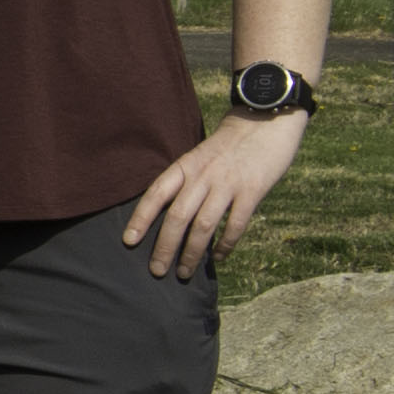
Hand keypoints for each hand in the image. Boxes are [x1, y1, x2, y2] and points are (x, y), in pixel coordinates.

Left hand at [124, 110, 303, 277]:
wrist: (265, 121)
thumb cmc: (229, 145)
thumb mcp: (199, 156)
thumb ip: (188, 181)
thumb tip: (172, 216)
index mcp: (185, 166)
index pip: (155, 194)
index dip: (140, 219)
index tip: (128, 241)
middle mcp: (202, 176)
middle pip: (177, 216)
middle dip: (164, 247)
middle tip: (156, 271)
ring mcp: (227, 184)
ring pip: (203, 225)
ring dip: (192, 253)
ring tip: (184, 273)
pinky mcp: (253, 191)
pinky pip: (235, 224)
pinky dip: (225, 245)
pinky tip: (217, 259)